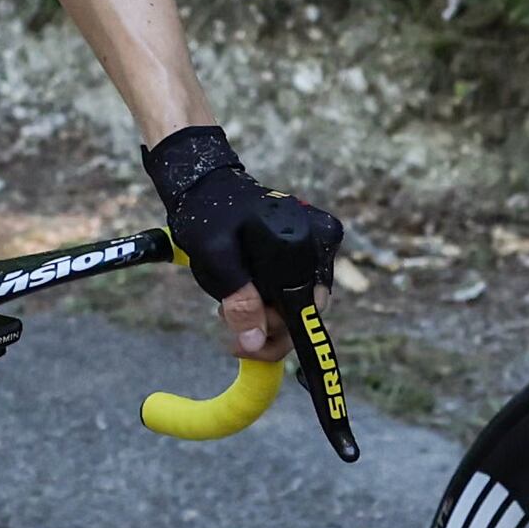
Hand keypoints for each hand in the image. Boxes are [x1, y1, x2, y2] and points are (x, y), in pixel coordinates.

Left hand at [140, 128, 342, 359]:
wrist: (206, 182)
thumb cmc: (209, 213)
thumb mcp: (217, 258)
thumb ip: (239, 299)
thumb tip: (255, 341)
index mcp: (306, 242)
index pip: (307, 309)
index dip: (276, 334)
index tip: (245, 345)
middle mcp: (322, 241)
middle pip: (305, 309)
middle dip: (267, 326)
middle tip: (229, 326)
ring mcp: (317, 243)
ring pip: (299, 301)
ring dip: (266, 314)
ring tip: (228, 307)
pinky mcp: (307, 245)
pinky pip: (295, 286)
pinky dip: (270, 298)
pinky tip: (245, 293)